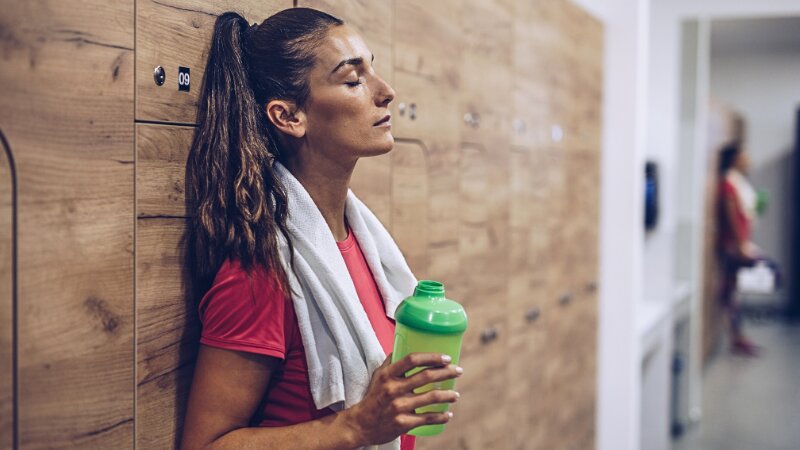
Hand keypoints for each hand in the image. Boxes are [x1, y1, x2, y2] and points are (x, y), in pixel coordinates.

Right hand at [345, 353, 462, 445]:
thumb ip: (392, 362)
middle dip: (446, 373)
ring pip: (430, 397)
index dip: (432, 357)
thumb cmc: (373, 396)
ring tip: (455, 394)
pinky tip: (448, 414)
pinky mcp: (403, 423)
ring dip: (448, 395)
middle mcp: (393, 389)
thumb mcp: (378, 376)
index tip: (446, 358)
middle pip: (425, 377)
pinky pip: (427, 418)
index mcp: (388, 375)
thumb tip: (404, 344)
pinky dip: (441, 416)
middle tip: (458, 371)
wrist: (361, 424)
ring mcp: (398, 407)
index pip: (412, 359)